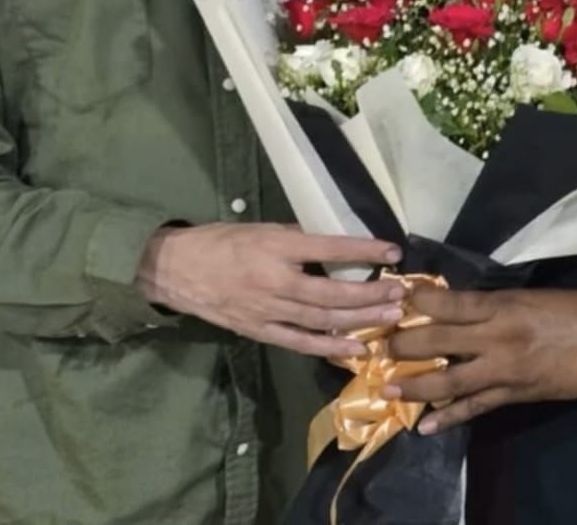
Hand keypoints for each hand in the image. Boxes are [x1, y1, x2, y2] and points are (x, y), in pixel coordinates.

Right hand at [137, 223, 404, 356]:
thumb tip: (333, 246)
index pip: (329, 248)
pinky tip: (356, 348)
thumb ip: (295, 238)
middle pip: (332, 292)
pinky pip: (300, 342)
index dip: (363, 252)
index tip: (393, 252)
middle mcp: (274, 279)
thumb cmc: (220, 241)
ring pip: (322, 320)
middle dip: (370, 294)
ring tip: (390, 318)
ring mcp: (267, 310)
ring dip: (360, 320)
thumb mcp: (260, 227)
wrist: (175, 270)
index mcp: (275, 245)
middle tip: (401, 292)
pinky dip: (329, 347)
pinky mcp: (259, 331)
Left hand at [384, 287, 576, 431]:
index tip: (389, 296)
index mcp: (499, 305)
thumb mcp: (525, 295)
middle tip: (376, 344)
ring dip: (415, 384)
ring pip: (449, 378)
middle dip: (403, 343)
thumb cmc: (569, 308)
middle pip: (437, 339)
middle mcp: (496, 337)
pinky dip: (449, 417)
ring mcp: (504, 369)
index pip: (446, 302)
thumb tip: (449, 303)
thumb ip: (488, 302)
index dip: (414, 300)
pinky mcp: (516, 394)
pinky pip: (476, 408)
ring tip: (386, 388)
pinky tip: (426, 425)